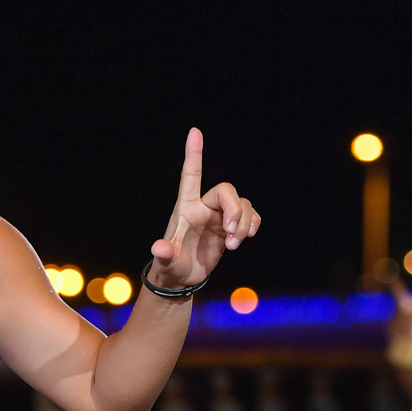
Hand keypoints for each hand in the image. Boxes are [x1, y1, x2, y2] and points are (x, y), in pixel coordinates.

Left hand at [147, 128, 258, 290]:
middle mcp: (204, 207)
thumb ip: (165, 254)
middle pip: (227, 191)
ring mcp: (219, 216)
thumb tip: (158, 248)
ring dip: (244, 224)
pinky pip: (251, 215)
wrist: (181, 279)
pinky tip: (245, 238)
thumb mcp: (167, 262)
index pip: (191, 175)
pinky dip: (252, 225)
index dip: (194, 153)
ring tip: (232, 246)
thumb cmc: (171, 267)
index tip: (194, 131)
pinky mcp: (230, 227)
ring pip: (242, 204)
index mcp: (186, 208)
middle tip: (230, 235)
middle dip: (235, 211)